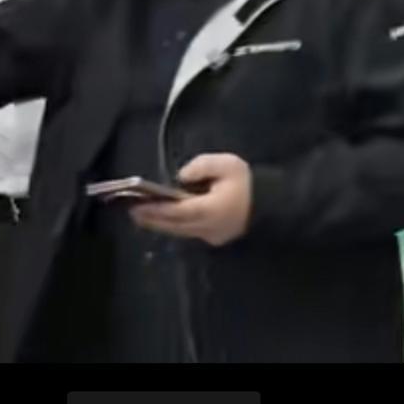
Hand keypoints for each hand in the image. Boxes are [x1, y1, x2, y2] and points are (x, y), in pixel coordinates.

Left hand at [131, 154, 252, 247]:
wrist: (271, 205)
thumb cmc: (248, 183)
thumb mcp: (227, 165)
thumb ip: (201, 166)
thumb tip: (181, 177)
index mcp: (210, 210)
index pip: (177, 211)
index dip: (157, 209)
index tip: (138, 206)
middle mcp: (208, 227)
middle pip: (174, 225)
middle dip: (152, 219)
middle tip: (132, 212)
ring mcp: (211, 236)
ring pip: (180, 231)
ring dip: (160, 224)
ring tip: (142, 216)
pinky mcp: (215, 238)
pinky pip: (189, 232)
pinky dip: (173, 226)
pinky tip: (163, 220)